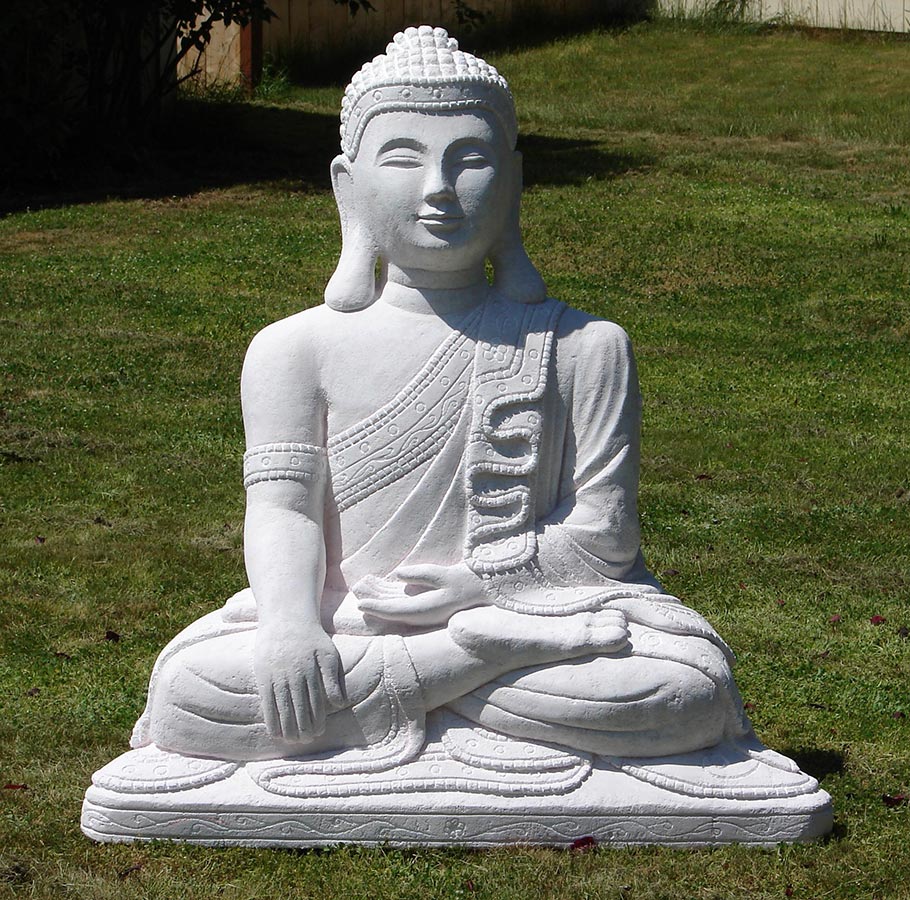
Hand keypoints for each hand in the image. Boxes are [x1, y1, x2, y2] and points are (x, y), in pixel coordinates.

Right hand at [253, 619, 346, 742]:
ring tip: (292, 741)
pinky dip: (271, 719)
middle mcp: (293, 676)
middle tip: (306, 741)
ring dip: (287, 728)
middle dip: (302, 728)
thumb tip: (339, 703)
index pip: (314, 702)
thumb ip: (332, 678)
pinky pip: (267, 704)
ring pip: (282, 709)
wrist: (286, 619)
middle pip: (298, 709)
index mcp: (310, 671)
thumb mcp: (328, 653)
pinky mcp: (264, 678)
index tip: (318, 733)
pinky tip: (275, 732)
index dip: (316, 720)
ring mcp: (276, 677)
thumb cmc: (311, 638)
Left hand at [356, 563, 484, 626]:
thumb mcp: (443, 574)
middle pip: (391, 610)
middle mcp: (421, 615)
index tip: (360, 603)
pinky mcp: (423, 604)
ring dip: (379, 595)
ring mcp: (421, 610)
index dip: (376, 607)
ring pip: (394, 604)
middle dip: (373, 601)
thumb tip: (398, 574)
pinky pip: (401, 600)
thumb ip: (420, 575)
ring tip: (363, 585)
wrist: (480, 589)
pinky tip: (379, 584)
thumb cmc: (463, 581)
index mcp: (425, 610)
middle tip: (356, 591)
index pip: (395, 611)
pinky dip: (388, 593)